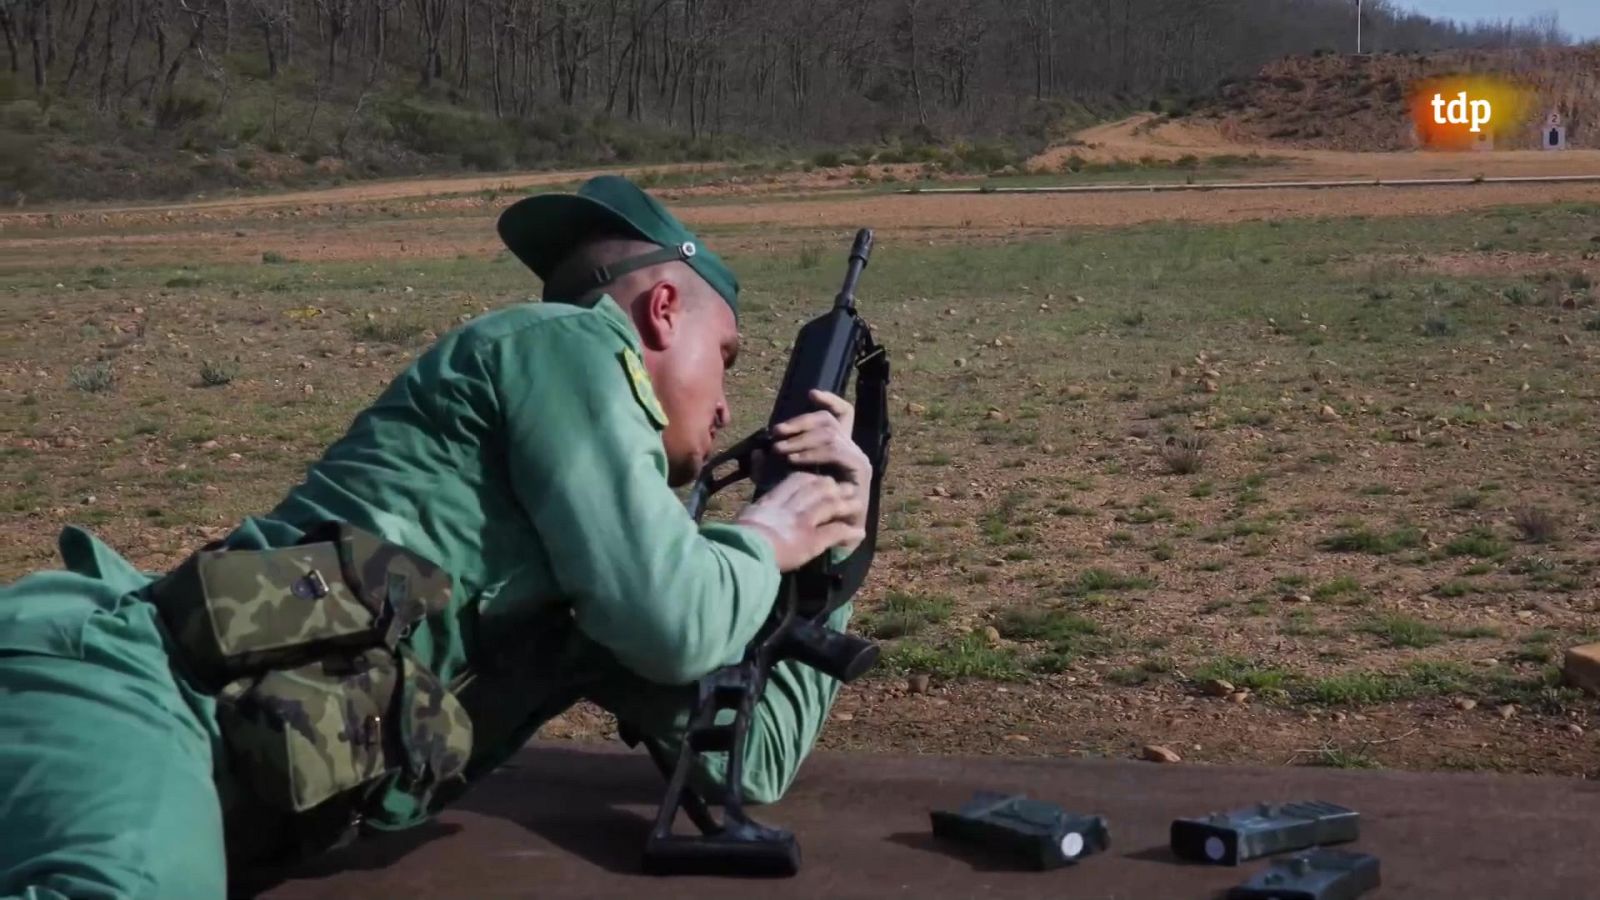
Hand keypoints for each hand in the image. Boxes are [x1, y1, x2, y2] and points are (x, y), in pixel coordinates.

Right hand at [734, 471, 865, 571]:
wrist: (741, 552)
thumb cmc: (736, 539)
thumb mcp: (745, 516)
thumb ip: (755, 510)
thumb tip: (750, 513)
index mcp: (773, 500)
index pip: (798, 481)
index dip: (813, 479)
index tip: (821, 480)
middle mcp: (790, 507)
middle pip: (818, 489)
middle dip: (834, 487)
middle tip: (846, 488)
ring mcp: (802, 522)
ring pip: (830, 505)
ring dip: (846, 504)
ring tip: (858, 505)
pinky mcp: (810, 540)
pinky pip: (834, 531)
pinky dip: (848, 532)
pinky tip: (858, 532)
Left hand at [758, 390, 871, 553]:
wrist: (825, 537)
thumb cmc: (804, 510)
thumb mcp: (781, 483)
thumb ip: (768, 468)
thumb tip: (757, 450)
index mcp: (837, 447)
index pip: (842, 414)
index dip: (830, 400)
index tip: (811, 394)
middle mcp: (850, 449)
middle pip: (829, 421)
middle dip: (800, 423)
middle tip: (776, 433)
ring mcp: (858, 459)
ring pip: (831, 434)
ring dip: (802, 440)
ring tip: (780, 449)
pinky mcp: (860, 471)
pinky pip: (837, 452)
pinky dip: (813, 454)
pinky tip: (794, 460)